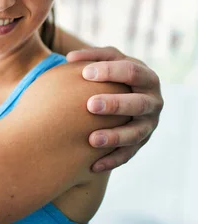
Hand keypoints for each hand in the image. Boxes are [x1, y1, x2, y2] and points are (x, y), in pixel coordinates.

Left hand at [67, 47, 163, 171]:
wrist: (123, 98)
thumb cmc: (109, 76)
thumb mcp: (105, 62)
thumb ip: (91, 57)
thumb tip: (70, 59)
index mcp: (145, 77)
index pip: (131, 71)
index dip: (110, 71)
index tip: (85, 73)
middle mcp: (152, 101)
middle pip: (138, 103)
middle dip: (115, 104)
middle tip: (90, 105)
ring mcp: (149, 124)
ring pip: (136, 133)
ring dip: (115, 137)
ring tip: (92, 140)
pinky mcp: (140, 143)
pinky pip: (128, 154)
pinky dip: (111, 160)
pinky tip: (93, 166)